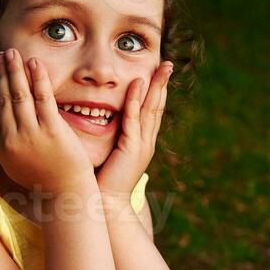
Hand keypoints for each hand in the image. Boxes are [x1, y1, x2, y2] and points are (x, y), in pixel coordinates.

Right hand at [0, 48, 94, 196]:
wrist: (64, 193)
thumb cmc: (41, 175)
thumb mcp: (12, 160)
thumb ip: (1, 140)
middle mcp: (9, 138)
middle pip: (3, 96)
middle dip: (2, 71)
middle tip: (3, 53)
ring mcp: (30, 134)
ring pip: (19, 94)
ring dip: (15, 69)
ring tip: (14, 53)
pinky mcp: (51, 130)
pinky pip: (42, 97)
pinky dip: (37, 77)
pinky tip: (35, 63)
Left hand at [96, 60, 171, 200]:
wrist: (106, 205)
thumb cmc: (103, 182)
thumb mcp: (111, 155)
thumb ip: (112, 139)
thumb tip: (100, 123)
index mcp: (142, 143)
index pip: (152, 112)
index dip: (156, 92)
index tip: (158, 74)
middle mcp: (146, 142)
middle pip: (157, 107)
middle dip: (162, 85)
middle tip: (168, 65)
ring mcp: (141, 145)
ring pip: (150, 110)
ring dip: (156, 87)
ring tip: (161, 68)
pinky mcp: (131, 149)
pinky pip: (134, 120)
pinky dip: (136, 101)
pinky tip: (138, 85)